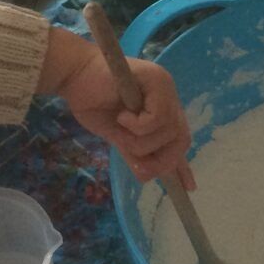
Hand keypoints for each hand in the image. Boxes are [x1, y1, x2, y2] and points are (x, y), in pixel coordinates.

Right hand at [53, 44, 191, 184]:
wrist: (75, 75)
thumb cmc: (91, 100)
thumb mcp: (116, 135)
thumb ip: (133, 151)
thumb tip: (145, 175)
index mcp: (160, 109)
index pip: (178, 138)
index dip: (183, 165)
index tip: (188, 188)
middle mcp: (168, 97)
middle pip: (181, 138)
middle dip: (162, 159)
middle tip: (139, 165)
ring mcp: (165, 87)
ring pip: (170, 132)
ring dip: (142, 142)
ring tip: (121, 130)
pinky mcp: (157, 80)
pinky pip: (158, 118)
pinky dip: (138, 126)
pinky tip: (122, 116)